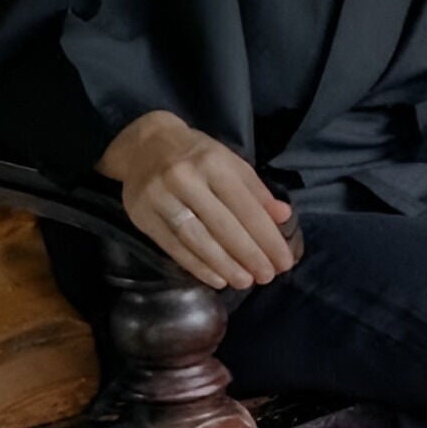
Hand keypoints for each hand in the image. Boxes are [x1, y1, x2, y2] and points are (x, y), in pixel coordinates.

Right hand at [98, 112, 296, 289]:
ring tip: (244, 281)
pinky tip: (217, 279)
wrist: (145, 146)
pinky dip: (197, 266)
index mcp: (213, 163)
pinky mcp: (142, 216)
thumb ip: (257, 192)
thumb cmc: (198, 156)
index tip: (283, 261)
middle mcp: (184, 179)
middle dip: (248, 255)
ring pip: (196, 239)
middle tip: (267, 277)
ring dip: (224, 265)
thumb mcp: (231, 163)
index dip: (267, 237)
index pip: (246, 207)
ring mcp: (160, 198)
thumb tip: (284, 217)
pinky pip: (173, 247)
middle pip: (222, 225)